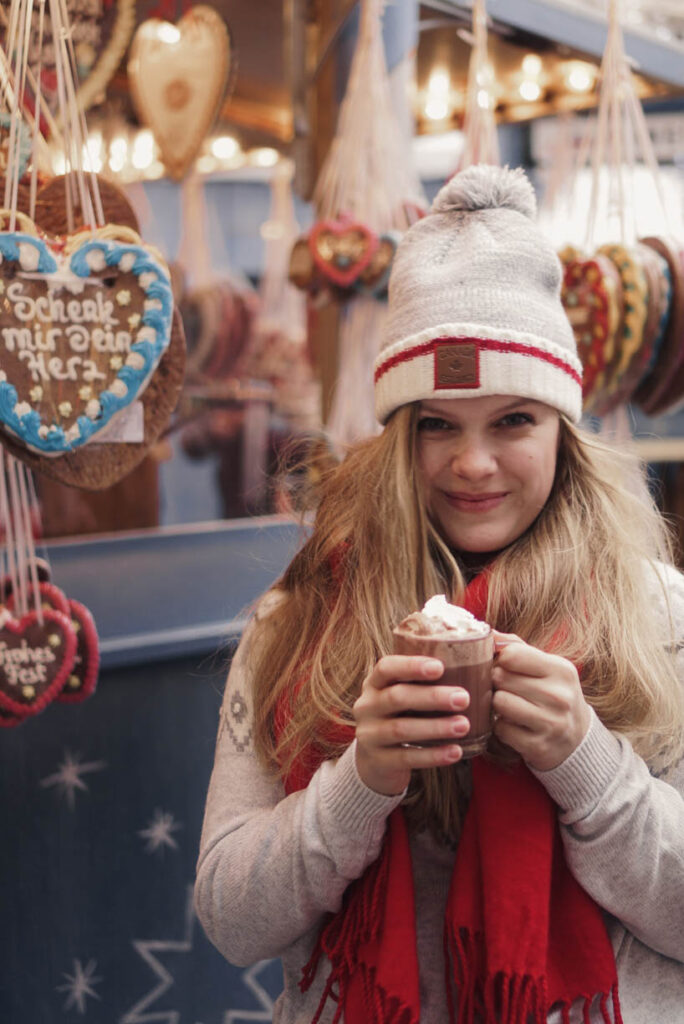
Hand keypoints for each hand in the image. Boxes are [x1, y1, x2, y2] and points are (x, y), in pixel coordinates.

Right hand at [352, 655, 470, 794]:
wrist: (375, 760)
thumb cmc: (401, 717)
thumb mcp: (403, 695)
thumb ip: (425, 681)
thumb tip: (481, 659)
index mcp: (374, 683)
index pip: (386, 668)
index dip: (411, 665)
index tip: (440, 666)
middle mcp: (367, 706)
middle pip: (397, 697)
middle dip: (432, 697)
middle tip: (464, 698)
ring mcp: (369, 735)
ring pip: (401, 729)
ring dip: (436, 727)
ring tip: (464, 725)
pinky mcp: (378, 761)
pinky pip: (406, 758)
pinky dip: (433, 755)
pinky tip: (455, 752)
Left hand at [491, 631, 591, 770]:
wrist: (577, 738)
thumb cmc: (553, 694)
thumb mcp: (545, 666)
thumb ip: (516, 646)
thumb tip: (488, 633)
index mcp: (561, 669)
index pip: (512, 654)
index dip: (501, 660)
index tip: (505, 667)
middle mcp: (559, 695)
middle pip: (501, 677)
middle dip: (498, 683)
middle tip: (507, 689)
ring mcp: (550, 723)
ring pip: (499, 702)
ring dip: (498, 705)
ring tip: (510, 707)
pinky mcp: (538, 746)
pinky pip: (501, 729)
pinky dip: (502, 728)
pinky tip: (515, 726)